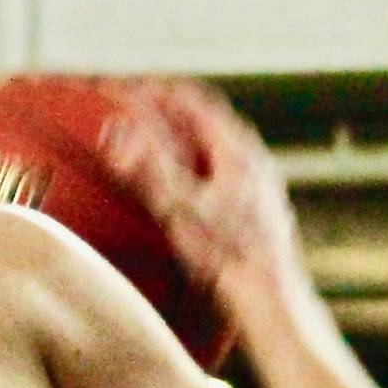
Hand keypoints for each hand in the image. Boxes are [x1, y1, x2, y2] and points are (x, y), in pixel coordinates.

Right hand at [98, 77, 302, 304]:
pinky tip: (182, 188)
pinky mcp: (254, 212)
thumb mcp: (180, 209)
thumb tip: (116, 132)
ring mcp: (256, 187)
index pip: (192, 102)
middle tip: (135, 108)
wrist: (271, 301)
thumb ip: (148, 168)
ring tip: (153, 142)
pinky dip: (193, 167)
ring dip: (181, 139)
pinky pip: (219, 174)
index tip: (125, 87)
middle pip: (204, 122)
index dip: (155, 90)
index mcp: (237, 151)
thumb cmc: (230, 257)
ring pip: (213, 148)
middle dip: (166, 111)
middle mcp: (252, 162)